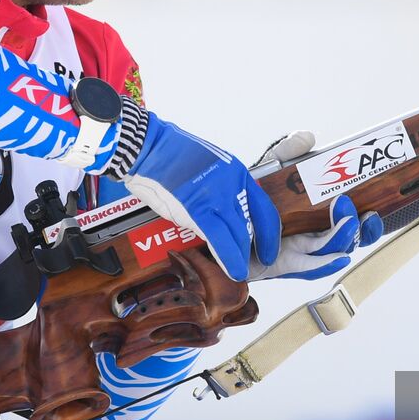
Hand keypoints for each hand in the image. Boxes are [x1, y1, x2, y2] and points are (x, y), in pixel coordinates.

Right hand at [122, 114, 280, 280]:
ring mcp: (217, 197)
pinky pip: (220, 240)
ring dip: (240, 258)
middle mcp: (233, 184)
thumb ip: (221, 188)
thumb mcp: (209, 166)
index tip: (268, 250)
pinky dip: (229, 258)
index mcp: (237, 173)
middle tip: (249, 264)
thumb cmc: (172, 156)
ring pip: (239, 235)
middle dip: (251, 250)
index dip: (269, 234)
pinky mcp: (197, 209)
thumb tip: (224, 214)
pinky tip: (233, 270)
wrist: (149, 147)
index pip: (264, 209)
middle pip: (251, 226)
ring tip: (240, 272)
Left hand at [246, 130, 382, 281]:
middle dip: (359, 230)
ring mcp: (296, 255)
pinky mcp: (278, 266)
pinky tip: (339, 256)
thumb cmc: (246, 197)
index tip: (375, 210)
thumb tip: (308, 138)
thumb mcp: (271, 169)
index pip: (350, 225)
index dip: (367, 222)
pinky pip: (304, 268)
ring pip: (330, 253)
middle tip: (361, 212)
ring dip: (343, 238)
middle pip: (346, 242)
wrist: (213, 213)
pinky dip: (323, 263)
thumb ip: (290, 152)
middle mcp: (309, 240)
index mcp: (315, 220)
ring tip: (349, 222)